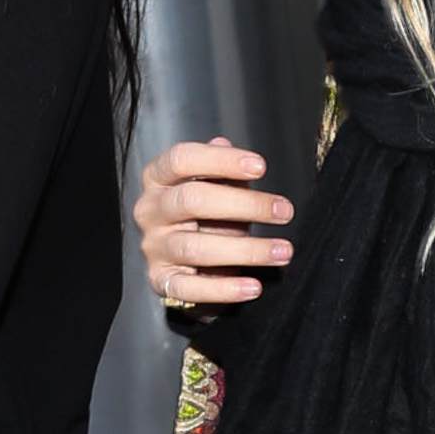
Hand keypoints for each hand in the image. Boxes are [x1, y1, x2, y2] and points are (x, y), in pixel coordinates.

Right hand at [134, 134, 295, 307]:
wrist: (189, 263)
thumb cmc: (205, 218)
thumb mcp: (215, 189)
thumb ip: (221, 171)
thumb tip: (224, 144)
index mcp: (159, 179)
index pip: (181, 159)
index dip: (220, 160)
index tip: (260, 167)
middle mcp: (151, 210)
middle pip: (192, 200)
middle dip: (244, 205)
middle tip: (284, 211)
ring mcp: (154, 247)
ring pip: (195, 247)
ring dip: (246, 250)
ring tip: (283, 251)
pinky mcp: (162, 280)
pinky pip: (190, 288)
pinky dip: (225, 289)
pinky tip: (253, 286)